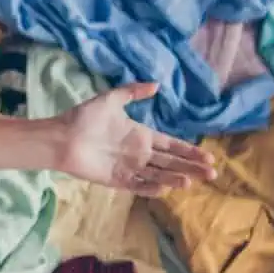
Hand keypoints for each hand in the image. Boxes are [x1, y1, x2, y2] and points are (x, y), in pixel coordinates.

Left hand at [54, 82, 215, 195]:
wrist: (62, 137)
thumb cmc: (84, 117)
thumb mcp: (111, 99)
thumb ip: (133, 92)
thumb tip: (156, 84)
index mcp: (141, 135)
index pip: (172, 145)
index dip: (190, 151)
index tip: (209, 156)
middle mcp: (139, 153)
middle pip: (171, 163)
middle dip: (191, 168)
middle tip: (212, 173)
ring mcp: (129, 168)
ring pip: (158, 175)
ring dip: (175, 178)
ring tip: (191, 181)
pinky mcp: (116, 180)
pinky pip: (138, 186)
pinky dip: (151, 188)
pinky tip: (165, 188)